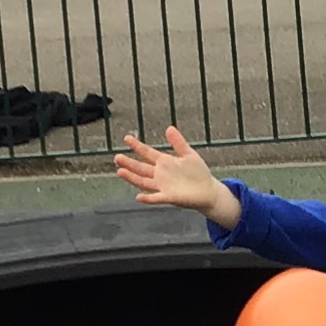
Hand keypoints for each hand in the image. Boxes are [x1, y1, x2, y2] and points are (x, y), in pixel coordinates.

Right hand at [113, 126, 240, 228]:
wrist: (208, 190)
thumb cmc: (198, 173)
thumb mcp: (189, 154)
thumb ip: (179, 143)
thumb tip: (169, 128)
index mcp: (164, 162)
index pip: (147, 153)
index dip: (137, 146)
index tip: (126, 138)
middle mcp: (160, 174)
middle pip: (141, 168)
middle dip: (129, 163)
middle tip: (117, 157)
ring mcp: (163, 186)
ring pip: (143, 182)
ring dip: (132, 177)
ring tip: (120, 171)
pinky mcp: (169, 197)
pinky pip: (156, 198)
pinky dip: (148, 198)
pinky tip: (138, 197)